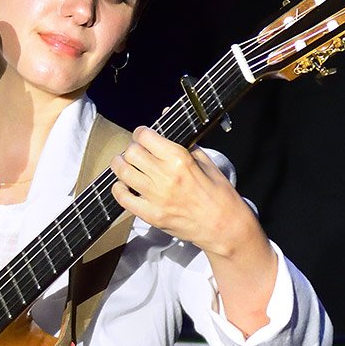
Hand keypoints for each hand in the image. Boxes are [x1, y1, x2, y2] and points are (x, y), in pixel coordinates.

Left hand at [108, 127, 265, 257]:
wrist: (225, 227)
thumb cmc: (219, 195)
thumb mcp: (206, 162)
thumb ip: (184, 142)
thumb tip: (167, 118)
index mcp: (180, 159)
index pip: (146, 137)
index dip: (141, 133)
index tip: (143, 136)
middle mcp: (166, 176)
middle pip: (131, 153)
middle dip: (131, 149)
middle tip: (136, 152)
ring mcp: (157, 197)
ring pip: (123, 172)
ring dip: (121, 165)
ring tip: (126, 165)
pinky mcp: (152, 215)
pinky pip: (123, 198)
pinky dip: (119, 189)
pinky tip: (125, 185)